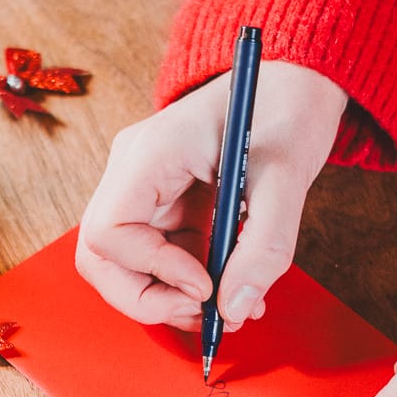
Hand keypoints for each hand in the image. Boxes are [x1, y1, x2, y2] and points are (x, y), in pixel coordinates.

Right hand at [76, 61, 347, 328]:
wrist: (293, 80)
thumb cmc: (287, 108)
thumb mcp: (286, 177)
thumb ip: (263, 246)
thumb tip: (235, 309)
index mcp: (150, 152)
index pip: (109, 232)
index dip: (152, 271)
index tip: (206, 286)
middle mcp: (134, 172)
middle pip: (103, 258)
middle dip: (149, 299)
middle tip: (207, 316)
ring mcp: (145, 189)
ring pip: (127, 267)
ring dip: (171, 300)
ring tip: (230, 311)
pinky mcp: (166, 205)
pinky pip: (160, 259)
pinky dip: (190, 286)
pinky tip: (233, 292)